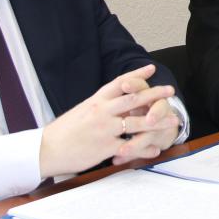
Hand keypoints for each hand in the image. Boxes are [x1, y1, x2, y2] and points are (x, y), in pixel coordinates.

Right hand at [40, 65, 177, 178]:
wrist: (45, 150)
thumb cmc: (62, 131)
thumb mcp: (81, 111)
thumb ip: (100, 106)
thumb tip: (115, 102)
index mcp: (96, 101)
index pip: (119, 82)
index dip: (136, 75)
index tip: (151, 68)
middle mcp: (102, 111)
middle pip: (134, 99)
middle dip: (155, 94)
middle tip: (170, 90)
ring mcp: (105, 129)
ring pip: (138, 123)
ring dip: (158, 121)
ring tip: (173, 120)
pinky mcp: (105, 147)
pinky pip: (130, 147)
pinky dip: (145, 148)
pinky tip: (156, 148)